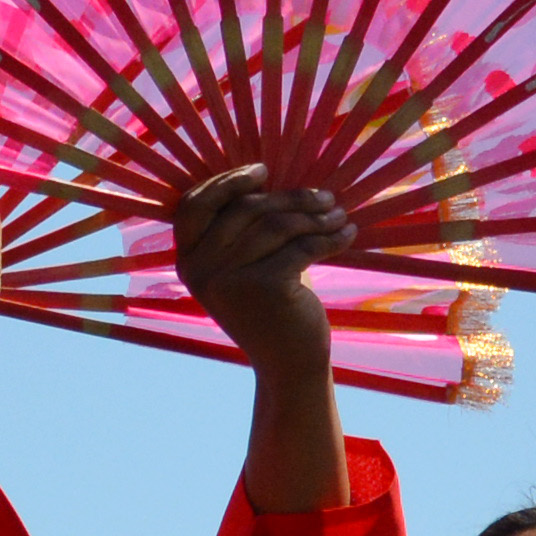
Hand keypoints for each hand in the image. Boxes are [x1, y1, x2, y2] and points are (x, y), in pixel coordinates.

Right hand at [172, 170, 354, 513]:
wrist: (290, 365)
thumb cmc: (274, 307)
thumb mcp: (247, 265)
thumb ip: (243, 228)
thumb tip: (268, 172)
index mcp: (188, 261)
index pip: (194, 205)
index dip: (227, 182)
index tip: (264, 171)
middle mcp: (200, 270)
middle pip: (246, 209)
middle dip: (291, 198)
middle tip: (326, 198)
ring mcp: (228, 280)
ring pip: (278, 225)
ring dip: (316, 216)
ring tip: (340, 216)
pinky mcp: (263, 288)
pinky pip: (302, 246)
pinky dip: (330, 238)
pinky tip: (347, 234)